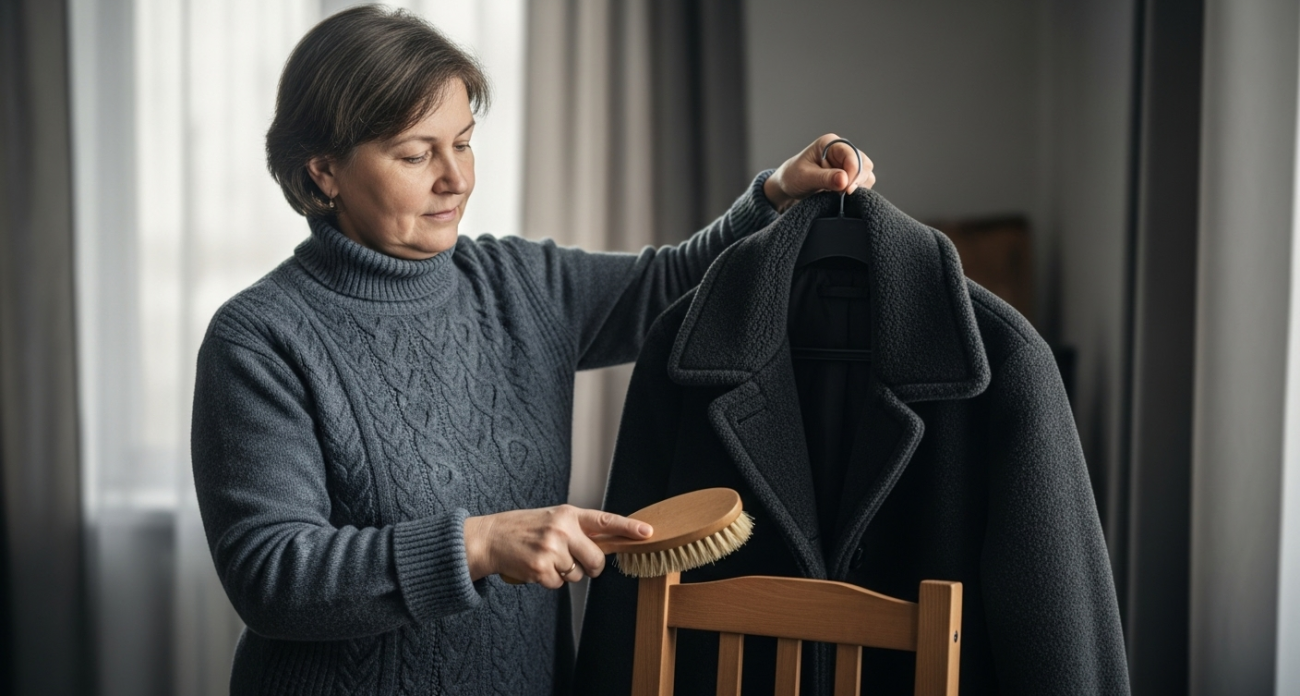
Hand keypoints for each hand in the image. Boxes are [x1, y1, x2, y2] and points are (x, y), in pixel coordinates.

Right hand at [464, 505, 652, 587]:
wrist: (491, 537)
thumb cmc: (524, 528)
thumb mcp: (553, 519)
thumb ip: (577, 530)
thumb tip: (605, 546)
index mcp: (568, 514)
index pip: (605, 521)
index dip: (628, 528)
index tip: (647, 532)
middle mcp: (562, 529)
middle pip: (596, 559)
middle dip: (591, 567)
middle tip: (575, 562)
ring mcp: (551, 549)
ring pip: (576, 575)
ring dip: (564, 573)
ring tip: (545, 558)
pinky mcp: (540, 568)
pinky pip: (558, 584)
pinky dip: (548, 581)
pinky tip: (536, 567)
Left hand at [763, 134, 875, 211]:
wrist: (787, 187)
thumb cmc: (792, 177)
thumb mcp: (805, 178)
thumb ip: (825, 178)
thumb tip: (845, 181)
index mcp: (831, 144)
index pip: (852, 155)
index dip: (853, 173)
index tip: (846, 189)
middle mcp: (842, 151)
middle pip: (864, 164)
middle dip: (857, 181)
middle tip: (843, 194)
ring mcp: (847, 164)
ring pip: (866, 174)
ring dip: (859, 187)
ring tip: (841, 196)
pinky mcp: (849, 177)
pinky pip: (863, 184)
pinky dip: (857, 192)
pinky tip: (843, 197)